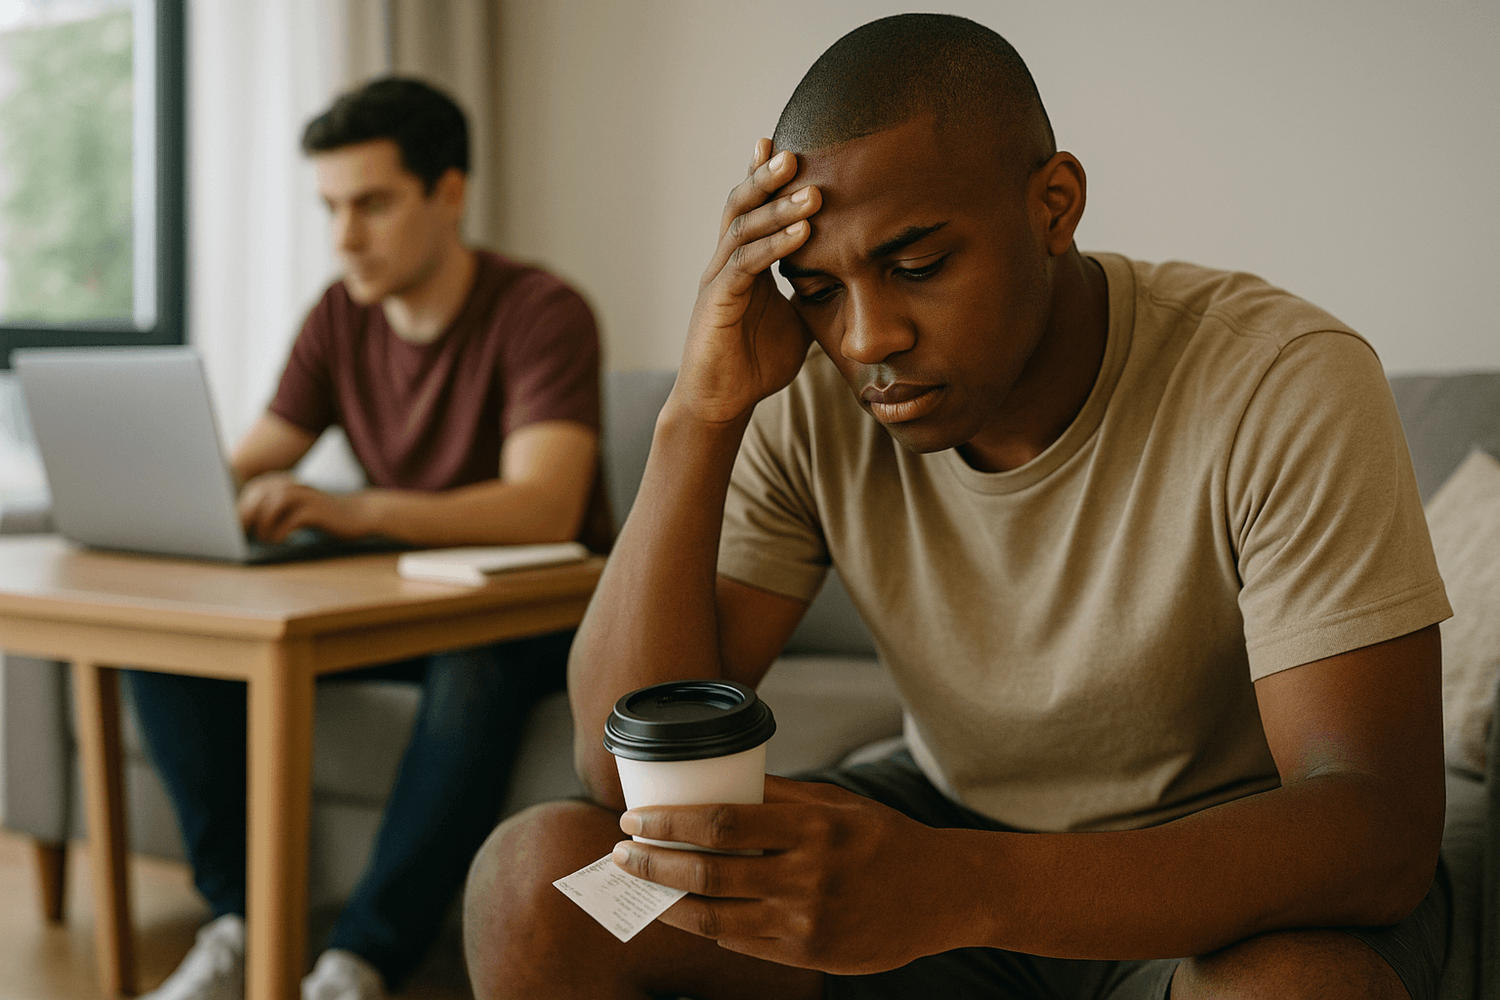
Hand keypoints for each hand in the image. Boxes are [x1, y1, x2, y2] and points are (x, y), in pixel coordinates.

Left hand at [237, 473, 375, 541]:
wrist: (359, 515)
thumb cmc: (326, 516)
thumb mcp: (299, 508)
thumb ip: (276, 510)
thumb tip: (247, 525)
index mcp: (287, 484)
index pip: (254, 490)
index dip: (242, 508)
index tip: (239, 527)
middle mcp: (295, 486)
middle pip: (260, 495)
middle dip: (248, 516)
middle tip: (246, 536)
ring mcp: (306, 497)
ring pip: (273, 504)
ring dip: (263, 524)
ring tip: (265, 538)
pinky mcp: (316, 511)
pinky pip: (290, 520)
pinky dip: (280, 532)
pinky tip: (282, 540)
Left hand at [609, 775, 964, 973]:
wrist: (942, 894)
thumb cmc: (884, 839)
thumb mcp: (837, 803)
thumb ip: (779, 796)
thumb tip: (716, 782)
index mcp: (813, 827)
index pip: (722, 822)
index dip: (670, 823)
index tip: (634, 819)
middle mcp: (808, 876)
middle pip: (709, 873)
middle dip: (653, 864)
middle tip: (620, 854)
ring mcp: (807, 921)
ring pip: (716, 917)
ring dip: (668, 903)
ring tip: (641, 888)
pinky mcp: (810, 955)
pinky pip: (742, 944)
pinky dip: (706, 927)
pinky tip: (684, 913)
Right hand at [673, 139, 822, 424]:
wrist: (721, 403)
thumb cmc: (755, 363)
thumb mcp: (797, 321)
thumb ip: (814, 294)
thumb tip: (852, 280)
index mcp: (743, 262)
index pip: (753, 209)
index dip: (765, 177)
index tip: (788, 145)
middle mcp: (726, 263)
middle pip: (741, 205)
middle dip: (766, 177)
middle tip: (796, 151)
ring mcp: (718, 280)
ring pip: (743, 229)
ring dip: (777, 207)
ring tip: (810, 190)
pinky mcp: (717, 303)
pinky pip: (745, 265)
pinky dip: (774, 246)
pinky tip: (802, 233)